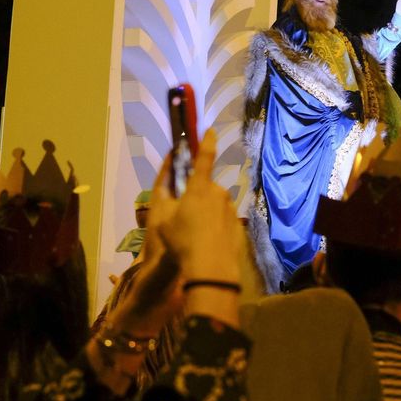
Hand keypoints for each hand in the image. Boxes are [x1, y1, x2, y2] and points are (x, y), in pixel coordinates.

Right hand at [159, 129, 242, 285]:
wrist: (211, 268)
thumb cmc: (182, 242)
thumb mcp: (163, 221)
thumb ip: (165, 201)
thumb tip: (167, 190)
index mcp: (199, 187)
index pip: (204, 157)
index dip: (207, 142)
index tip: (211, 131)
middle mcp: (218, 193)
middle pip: (205, 188)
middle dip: (196, 197)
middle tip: (185, 217)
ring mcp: (230, 209)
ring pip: (215, 205)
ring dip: (206, 213)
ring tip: (195, 235)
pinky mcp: (237, 225)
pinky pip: (223, 220)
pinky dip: (215, 227)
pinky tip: (207, 243)